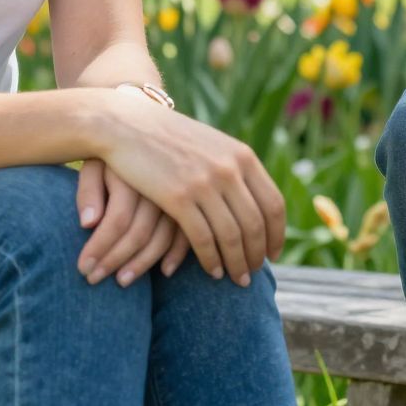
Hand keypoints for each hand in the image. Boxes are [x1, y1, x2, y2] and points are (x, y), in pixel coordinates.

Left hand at [75, 158, 190, 285]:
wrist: (146, 123)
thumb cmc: (113, 148)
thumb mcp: (95, 163)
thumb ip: (88, 191)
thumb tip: (88, 223)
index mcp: (135, 174)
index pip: (116, 222)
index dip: (98, 249)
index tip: (82, 270)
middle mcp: (162, 182)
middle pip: (140, 233)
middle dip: (115, 262)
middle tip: (94, 281)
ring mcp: (185, 189)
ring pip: (165, 237)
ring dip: (144, 264)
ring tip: (122, 281)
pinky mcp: (199, 196)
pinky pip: (191, 231)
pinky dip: (178, 254)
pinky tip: (165, 271)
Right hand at [94, 95, 287, 285]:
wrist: (128, 126)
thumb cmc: (170, 139)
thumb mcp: (213, 146)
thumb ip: (235, 169)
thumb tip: (256, 201)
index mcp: (243, 156)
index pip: (273, 203)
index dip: (277, 233)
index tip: (274, 254)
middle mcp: (230, 169)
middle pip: (255, 224)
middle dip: (258, 254)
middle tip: (254, 274)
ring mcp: (205, 183)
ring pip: (232, 235)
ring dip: (237, 263)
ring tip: (237, 279)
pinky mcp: (178, 197)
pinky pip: (203, 238)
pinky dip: (211, 260)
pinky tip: (213, 271)